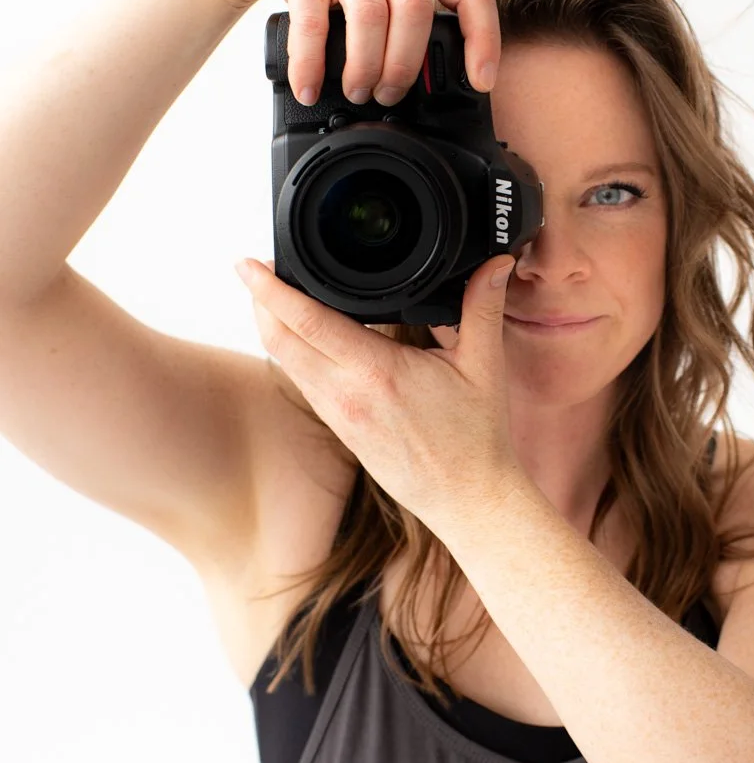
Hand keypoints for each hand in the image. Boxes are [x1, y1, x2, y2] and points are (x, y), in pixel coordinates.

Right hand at [196, 0, 500, 106]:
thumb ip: (403, 11)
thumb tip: (421, 81)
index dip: (483, 40)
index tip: (481, 82)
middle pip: (415, 11)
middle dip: (405, 65)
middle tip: (389, 95)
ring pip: (370, 16)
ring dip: (364, 66)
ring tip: (356, 92)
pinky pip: (314, 22)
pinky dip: (312, 63)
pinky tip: (310, 86)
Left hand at [235, 252, 524, 535]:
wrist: (467, 500)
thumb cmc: (476, 438)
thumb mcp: (484, 365)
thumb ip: (484, 306)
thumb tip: (496, 263)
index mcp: (376, 372)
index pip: (307, 321)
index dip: (271, 289)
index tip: (248, 265)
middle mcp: (346, 395)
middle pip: (278, 340)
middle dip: (260, 301)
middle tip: (258, 269)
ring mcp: (338, 415)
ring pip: (285, 363)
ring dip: (271, 327)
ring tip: (275, 296)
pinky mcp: (340, 430)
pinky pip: (303, 383)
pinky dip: (292, 353)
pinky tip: (302, 339)